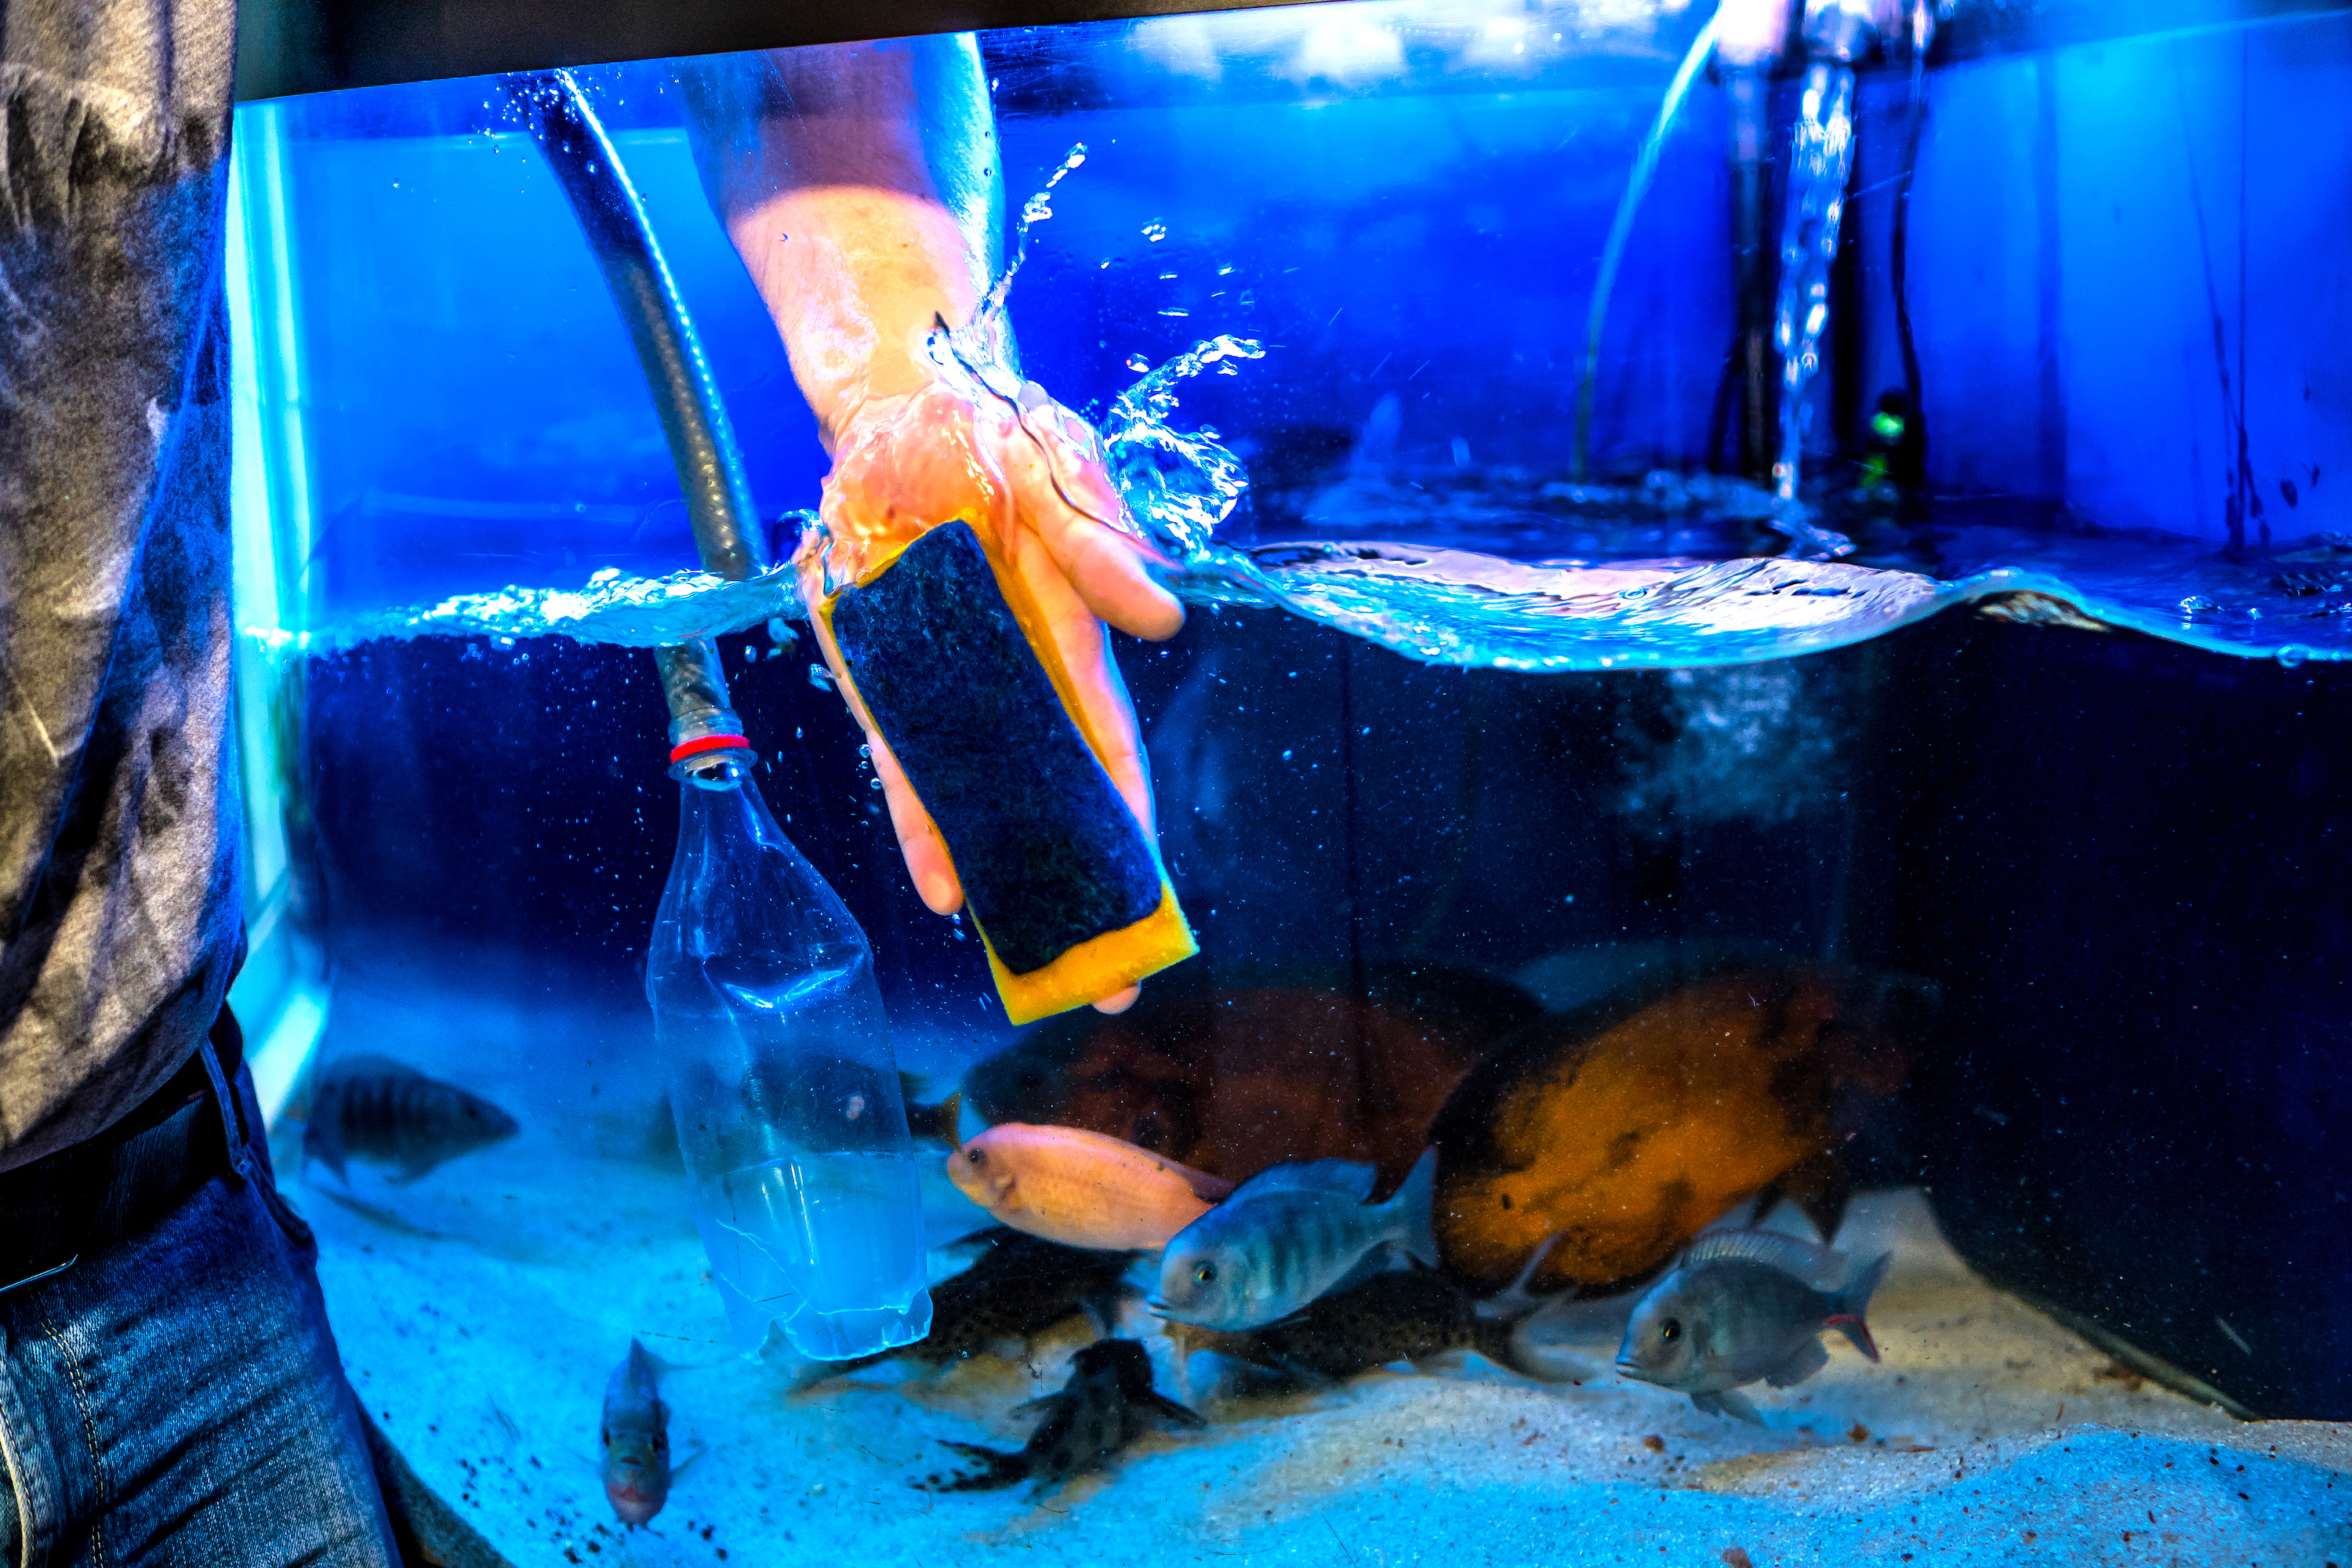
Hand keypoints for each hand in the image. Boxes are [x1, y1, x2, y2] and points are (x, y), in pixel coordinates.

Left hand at [800, 374, 1184, 1012]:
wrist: (897, 404)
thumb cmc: (996, 430)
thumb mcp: (1058, 467)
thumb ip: (1100, 542)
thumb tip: (1159, 620)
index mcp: (1073, 638)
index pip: (1111, 748)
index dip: (1132, 821)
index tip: (1154, 893)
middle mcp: (1016, 680)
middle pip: (1053, 798)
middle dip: (1081, 885)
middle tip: (1112, 977)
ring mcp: (946, 689)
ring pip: (981, 802)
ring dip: (1003, 878)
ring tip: (1026, 956)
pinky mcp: (881, 684)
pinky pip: (902, 769)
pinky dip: (922, 826)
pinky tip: (941, 890)